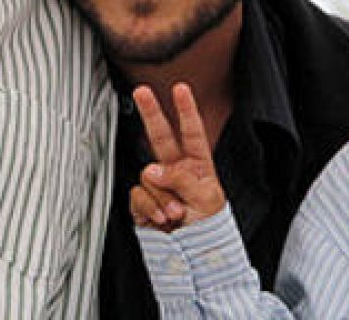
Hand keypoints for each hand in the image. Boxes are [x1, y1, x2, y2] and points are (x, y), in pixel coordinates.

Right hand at [129, 82, 224, 231]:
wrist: (195, 259)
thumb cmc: (209, 229)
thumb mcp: (207, 199)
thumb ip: (181, 178)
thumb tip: (152, 169)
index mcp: (198, 166)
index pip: (193, 133)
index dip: (186, 110)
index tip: (181, 88)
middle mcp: (176, 172)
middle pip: (161, 137)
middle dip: (152, 113)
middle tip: (141, 91)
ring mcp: (158, 187)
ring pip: (149, 176)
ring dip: (162, 197)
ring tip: (177, 215)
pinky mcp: (143, 204)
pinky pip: (138, 196)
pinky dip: (150, 208)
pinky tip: (162, 220)